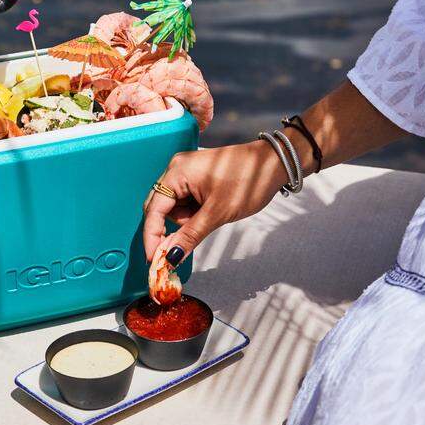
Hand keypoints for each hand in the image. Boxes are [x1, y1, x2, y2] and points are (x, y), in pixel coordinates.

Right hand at [142, 141, 287, 262]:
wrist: (273, 164)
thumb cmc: (248, 180)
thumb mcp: (217, 213)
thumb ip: (189, 236)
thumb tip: (170, 256)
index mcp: (177, 172)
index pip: (154, 210)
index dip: (152, 237)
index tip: (154, 259)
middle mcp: (177, 169)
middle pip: (159, 208)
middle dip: (171, 229)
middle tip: (180, 249)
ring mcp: (186, 172)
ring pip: (173, 208)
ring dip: (186, 220)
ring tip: (211, 216)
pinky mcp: (195, 177)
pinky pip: (184, 201)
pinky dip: (193, 213)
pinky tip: (210, 212)